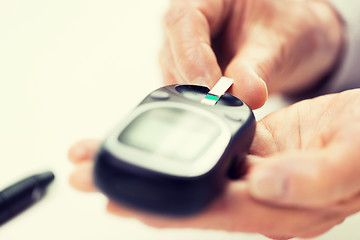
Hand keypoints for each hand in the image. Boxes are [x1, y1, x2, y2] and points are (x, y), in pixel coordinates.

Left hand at [68, 89, 359, 238]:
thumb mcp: (352, 161)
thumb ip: (309, 180)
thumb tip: (260, 185)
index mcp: (279, 210)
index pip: (209, 212)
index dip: (162, 208)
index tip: (116, 200)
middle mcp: (258, 196)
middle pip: (188, 194)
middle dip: (136, 186)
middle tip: (88, 175)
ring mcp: (253, 172)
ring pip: (193, 170)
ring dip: (152, 162)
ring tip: (106, 155)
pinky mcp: (253, 149)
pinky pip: (209, 148)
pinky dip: (181, 142)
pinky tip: (157, 138)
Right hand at [160, 0, 342, 108]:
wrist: (289, 40)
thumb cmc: (285, 27)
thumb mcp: (278, 43)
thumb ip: (256, 68)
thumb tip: (244, 97)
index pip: (185, 22)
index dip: (194, 58)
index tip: (211, 89)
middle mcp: (189, 18)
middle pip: (173, 51)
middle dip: (194, 82)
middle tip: (219, 106)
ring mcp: (184, 44)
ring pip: (172, 72)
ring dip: (193, 95)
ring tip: (220, 107)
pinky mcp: (186, 67)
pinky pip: (181, 86)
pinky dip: (196, 100)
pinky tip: (214, 106)